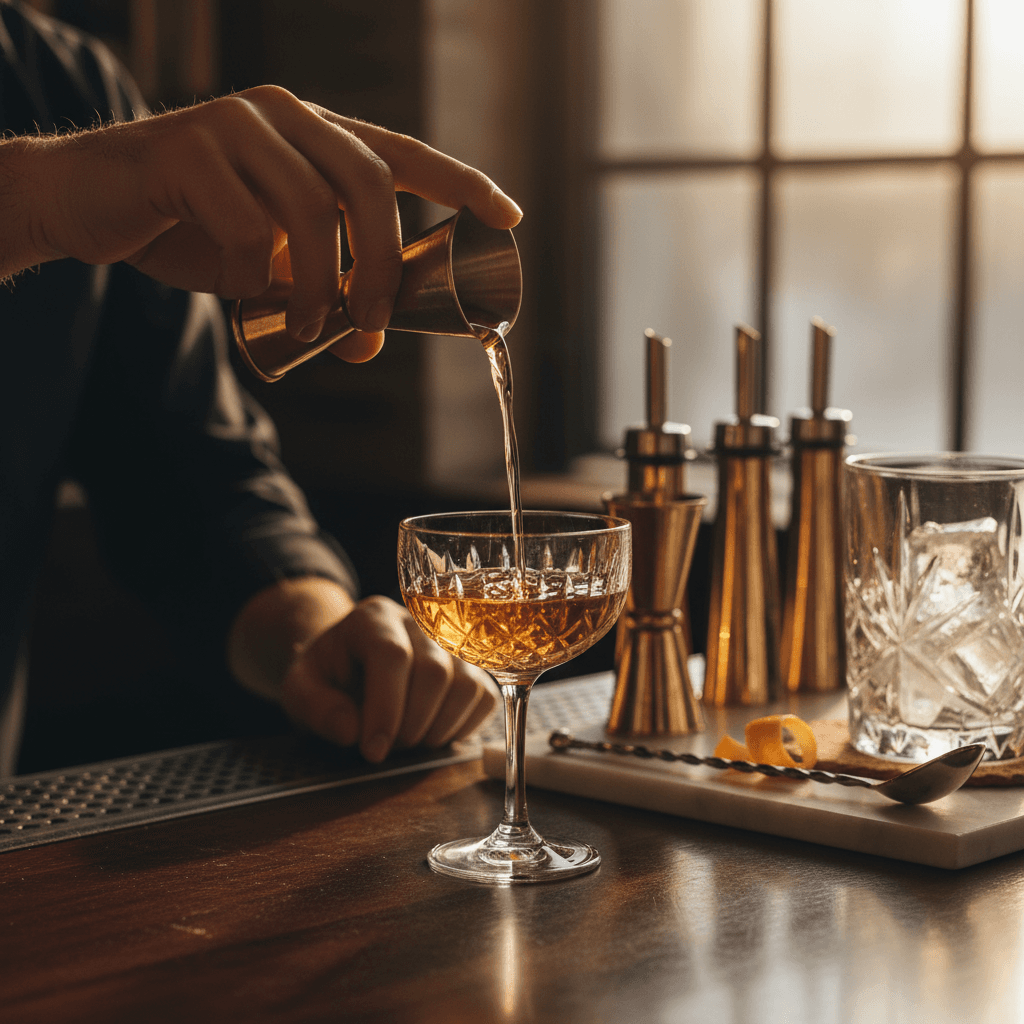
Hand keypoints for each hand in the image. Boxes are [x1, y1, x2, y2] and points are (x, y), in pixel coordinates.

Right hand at [0, 85, 521, 356]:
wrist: (91, 202)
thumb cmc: (191, 228)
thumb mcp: (270, 263)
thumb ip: (321, 287)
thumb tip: (370, 342)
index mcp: (314, 135)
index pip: (402, 153)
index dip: (461, 184)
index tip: (508, 216)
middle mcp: (284, 117)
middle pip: (370, 184)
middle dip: (383, 267)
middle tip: (370, 325)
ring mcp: (234, 124)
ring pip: (313, 209)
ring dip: (320, 285)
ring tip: (305, 327)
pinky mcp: (186, 148)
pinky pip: (248, 226)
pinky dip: (256, 274)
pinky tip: (240, 288)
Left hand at [228, 581, 498, 762]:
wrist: (349, 666)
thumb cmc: (326, 677)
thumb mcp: (299, 690)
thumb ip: (316, 708)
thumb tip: (352, 731)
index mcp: (372, 618)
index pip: (391, 655)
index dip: (386, 708)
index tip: (373, 750)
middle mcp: (418, 621)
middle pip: (434, 671)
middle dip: (411, 724)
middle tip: (388, 747)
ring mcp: (451, 642)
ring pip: (466, 684)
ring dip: (438, 728)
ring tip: (409, 739)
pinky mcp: (472, 665)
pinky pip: (484, 696)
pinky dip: (463, 726)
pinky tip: (433, 732)